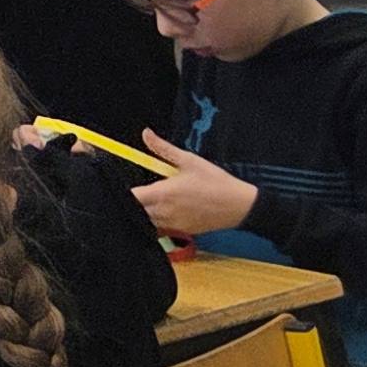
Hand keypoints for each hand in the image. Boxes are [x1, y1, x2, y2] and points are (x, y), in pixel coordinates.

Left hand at [133, 133, 257, 237]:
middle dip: (138, 202)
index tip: (130, 186)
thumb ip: (163, 148)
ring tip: (161, 201)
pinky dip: (162, 221)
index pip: (132, 197)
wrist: (240, 205)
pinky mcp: (183, 231)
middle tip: (147, 192)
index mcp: (163, 193)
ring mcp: (174, 224)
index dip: (127, 192)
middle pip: (137, 211)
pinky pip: (164, 228)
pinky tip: (173, 210)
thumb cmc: (217, 183)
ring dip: (149, 212)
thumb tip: (147, 134)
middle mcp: (165, 211)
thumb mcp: (189, 160)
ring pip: (149, 221)